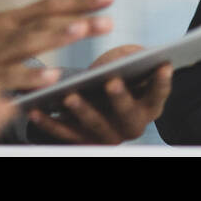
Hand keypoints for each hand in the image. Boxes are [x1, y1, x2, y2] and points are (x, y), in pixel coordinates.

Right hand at [0, 0, 115, 90]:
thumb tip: (72, 19)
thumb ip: (31, 25)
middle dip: (78, 19)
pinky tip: (52, 77)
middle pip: (45, 22)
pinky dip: (29, 77)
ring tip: (80, 31)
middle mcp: (3, 32)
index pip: (50, 6)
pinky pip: (8, 78)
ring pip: (27, 43)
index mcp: (9, 19)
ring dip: (54, 36)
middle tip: (109, 21)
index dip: (81, 0)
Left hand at [26, 45, 173, 143]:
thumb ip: (128, 57)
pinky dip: (49, 124)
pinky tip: (36, 110)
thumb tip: (118, 61)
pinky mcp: (84, 143)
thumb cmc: (119, 72)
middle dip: (120, 98)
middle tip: (112, 81)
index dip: (162, 81)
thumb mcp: (128, 61)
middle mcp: (133, 126)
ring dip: (82, 111)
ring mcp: (109, 137)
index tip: (164, 64)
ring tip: (69, 96)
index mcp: (150, 106)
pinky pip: (66, 135)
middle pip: (128, 114)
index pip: (159, 94)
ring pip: (95, 126)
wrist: (100, 101)